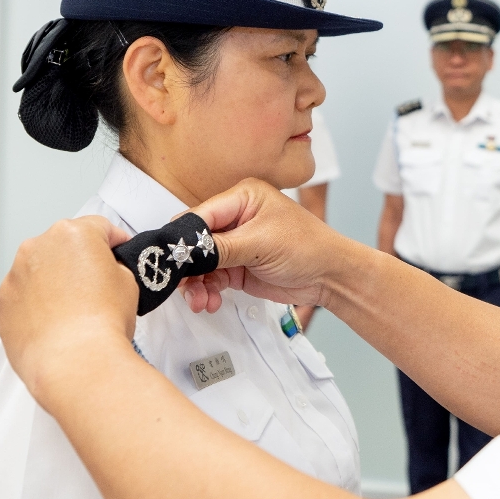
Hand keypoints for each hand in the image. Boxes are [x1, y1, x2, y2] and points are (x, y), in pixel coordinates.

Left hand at [0, 216, 134, 399]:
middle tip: (98, 284)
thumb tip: (105, 270)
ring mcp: (15, 276)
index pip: (100, 227)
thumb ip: (114, 265)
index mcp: (72, 233)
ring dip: (56, 280)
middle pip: (64, 245)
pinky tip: (57, 321)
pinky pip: (24, 295)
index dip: (115, 242)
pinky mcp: (3, 303)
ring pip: (41, 269)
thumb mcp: (129, 281)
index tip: (119, 253)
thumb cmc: (100, 323)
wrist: (74, 361)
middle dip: (80, 259)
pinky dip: (38, 303)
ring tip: (76, 308)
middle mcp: (37, 248)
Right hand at [179, 178, 352, 312]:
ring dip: (195, 284)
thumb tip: (186, 250)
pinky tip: (210, 301)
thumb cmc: (308, 247)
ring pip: (199, 264)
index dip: (182, 238)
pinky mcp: (236, 266)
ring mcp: (235, 243)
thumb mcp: (261, 243)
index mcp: (242, 197)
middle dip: (187, 266)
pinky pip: (210, 279)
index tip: (170, 259)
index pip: (199, 215)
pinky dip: (206, 291)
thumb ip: (220, 247)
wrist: (329, 277)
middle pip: (194, 241)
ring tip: (200, 300)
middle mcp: (235, 217)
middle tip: (183, 285)